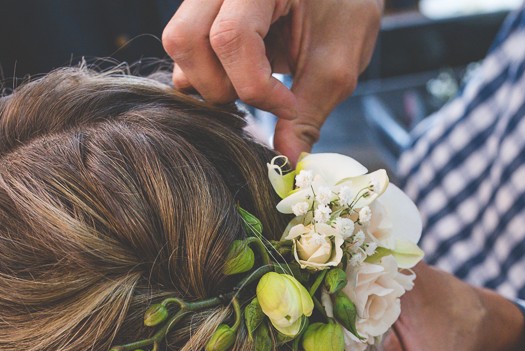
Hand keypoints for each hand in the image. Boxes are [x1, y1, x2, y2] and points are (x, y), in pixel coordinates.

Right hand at [162, 0, 382, 159]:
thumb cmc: (345, 13)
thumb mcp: (336, 65)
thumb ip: (308, 113)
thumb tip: (286, 161)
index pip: (231, 37)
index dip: (255, 86)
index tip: (288, 106)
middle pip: (186, 39)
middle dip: (219, 86)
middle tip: (260, 98)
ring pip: (179, 44)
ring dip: (209, 81)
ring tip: (252, 87)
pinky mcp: (205, 9)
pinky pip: (187, 46)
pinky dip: (208, 72)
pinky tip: (241, 77)